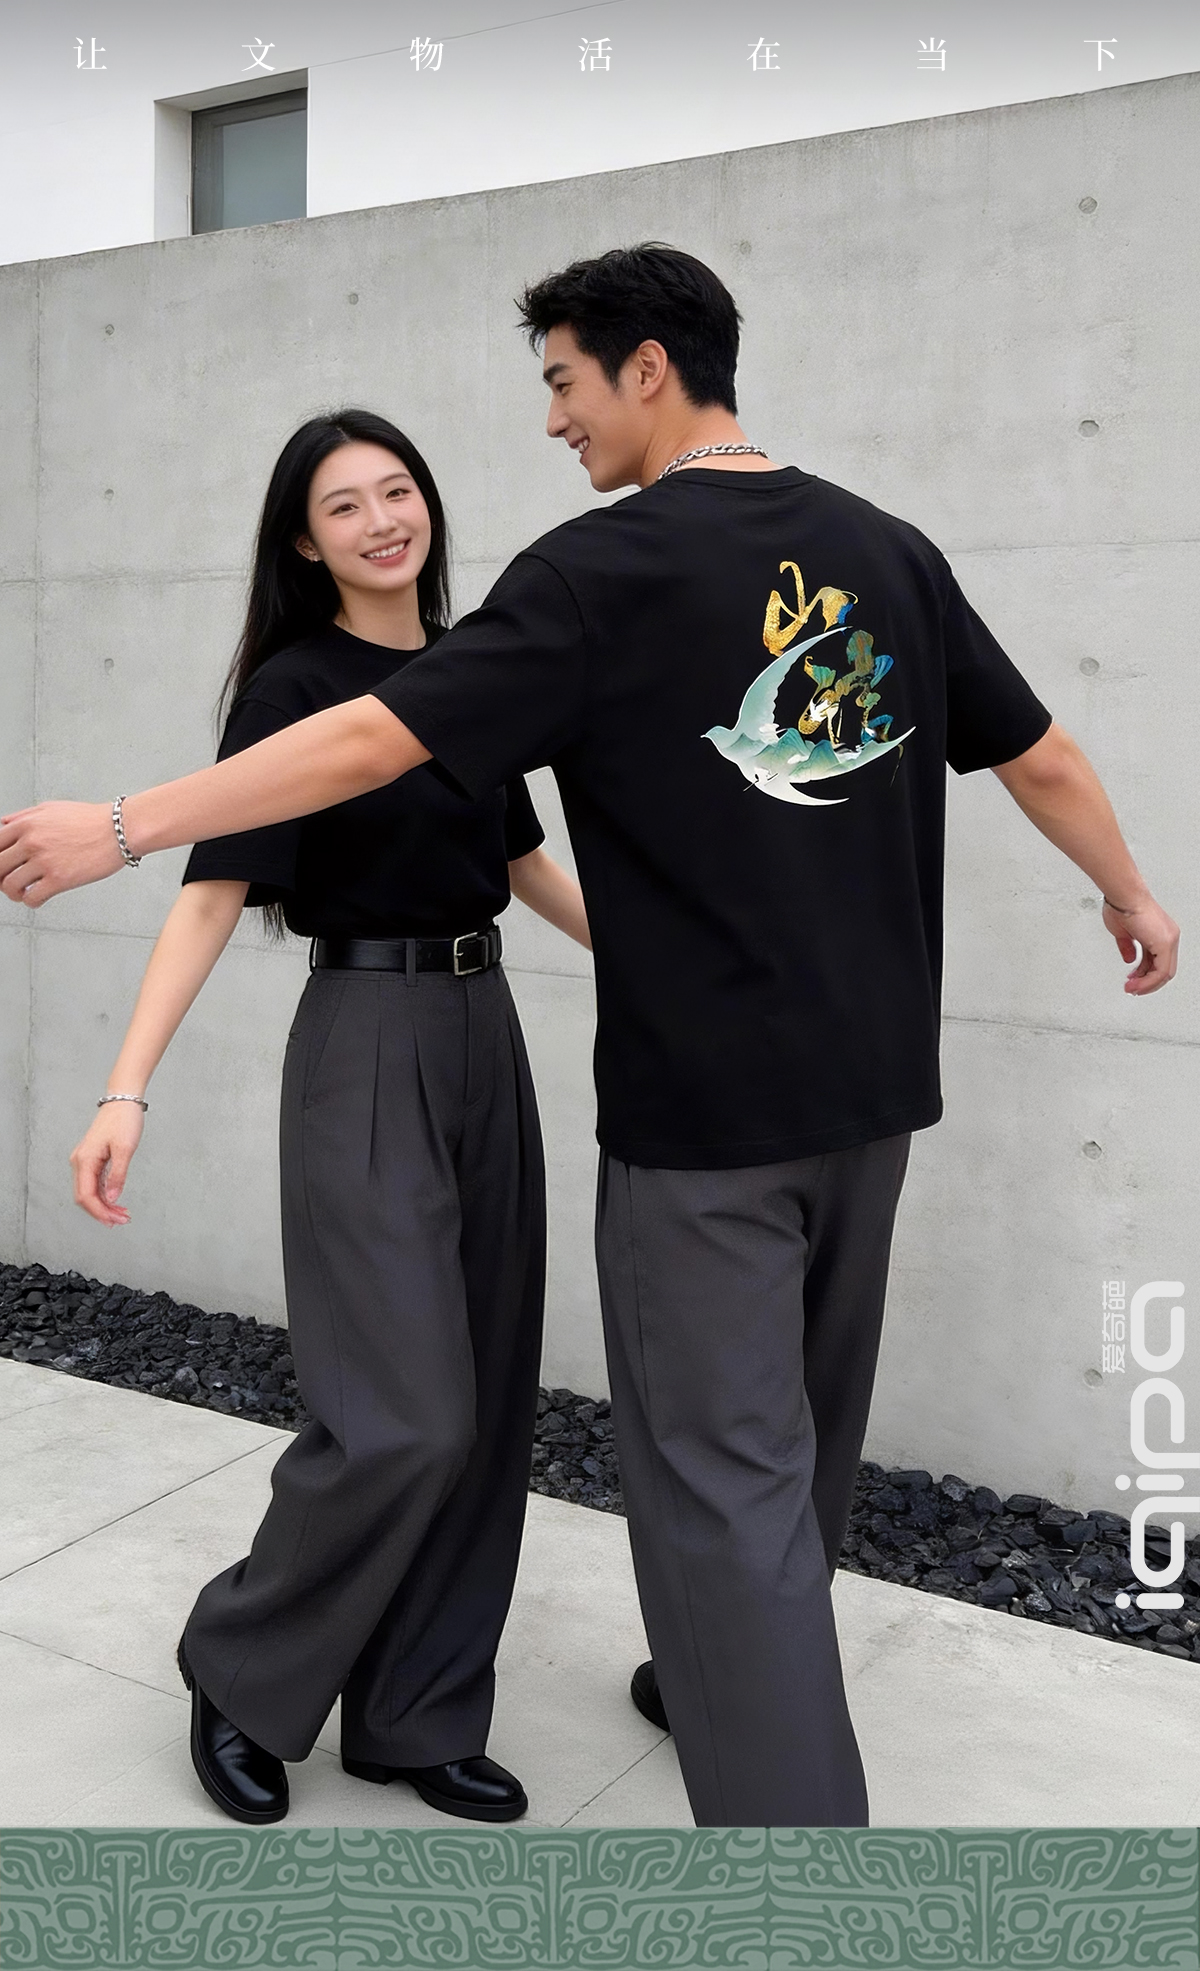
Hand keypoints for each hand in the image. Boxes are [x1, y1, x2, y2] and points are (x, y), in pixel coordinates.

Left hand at [0, 802, 122, 904]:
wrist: (120, 829)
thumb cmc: (91, 819)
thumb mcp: (50, 808)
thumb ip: (24, 817)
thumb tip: (4, 825)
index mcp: (26, 824)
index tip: (1, 865)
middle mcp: (31, 842)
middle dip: (0, 877)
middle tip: (7, 881)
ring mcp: (44, 861)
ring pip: (10, 886)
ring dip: (13, 893)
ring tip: (22, 893)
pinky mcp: (59, 880)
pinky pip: (32, 898)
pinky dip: (30, 902)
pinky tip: (37, 898)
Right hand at [70, 1103, 144, 1225]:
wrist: (122, 1101)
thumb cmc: (123, 1120)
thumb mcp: (125, 1149)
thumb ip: (117, 1175)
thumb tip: (111, 1197)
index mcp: (84, 1160)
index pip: (86, 1196)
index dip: (99, 1212)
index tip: (114, 1221)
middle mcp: (80, 1162)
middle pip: (85, 1197)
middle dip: (102, 1212)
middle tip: (122, 1220)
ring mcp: (85, 1161)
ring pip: (89, 1191)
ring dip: (104, 1205)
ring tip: (122, 1214)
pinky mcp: (92, 1159)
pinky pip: (94, 1183)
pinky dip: (104, 1195)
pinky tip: (116, 1201)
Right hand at [1102, 895, 1179, 993]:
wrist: (1123, 895)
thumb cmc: (1121, 905)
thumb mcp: (1123, 933)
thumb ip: (1128, 947)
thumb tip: (1131, 959)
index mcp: (1161, 933)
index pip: (1159, 962)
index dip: (1145, 975)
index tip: (1133, 980)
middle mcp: (1169, 936)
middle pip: (1164, 970)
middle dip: (1147, 983)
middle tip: (1133, 989)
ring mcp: (1169, 939)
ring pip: (1164, 973)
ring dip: (1146, 985)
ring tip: (1132, 988)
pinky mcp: (1165, 943)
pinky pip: (1161, 971)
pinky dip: (1147, 981)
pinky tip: (1135, 983)